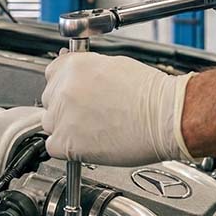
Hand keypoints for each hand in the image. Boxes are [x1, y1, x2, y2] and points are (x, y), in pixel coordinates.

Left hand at [41, 52, 193, 165]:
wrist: (165, 116)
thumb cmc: (150, 94)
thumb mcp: (114, 66)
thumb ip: (87, 69)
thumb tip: (76, 75)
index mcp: (74, 66)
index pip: (53, 73)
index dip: (65, 85)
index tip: (74, 93)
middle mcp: (64, 88)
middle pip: (50, 99)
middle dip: (67, 106)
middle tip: (90, 113)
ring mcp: (62, 116)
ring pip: (50, 123)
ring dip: (66, 127)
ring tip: (92, 129)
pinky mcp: (66, 143)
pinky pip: (53, 147)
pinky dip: (67, 149)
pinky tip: (87, 144)